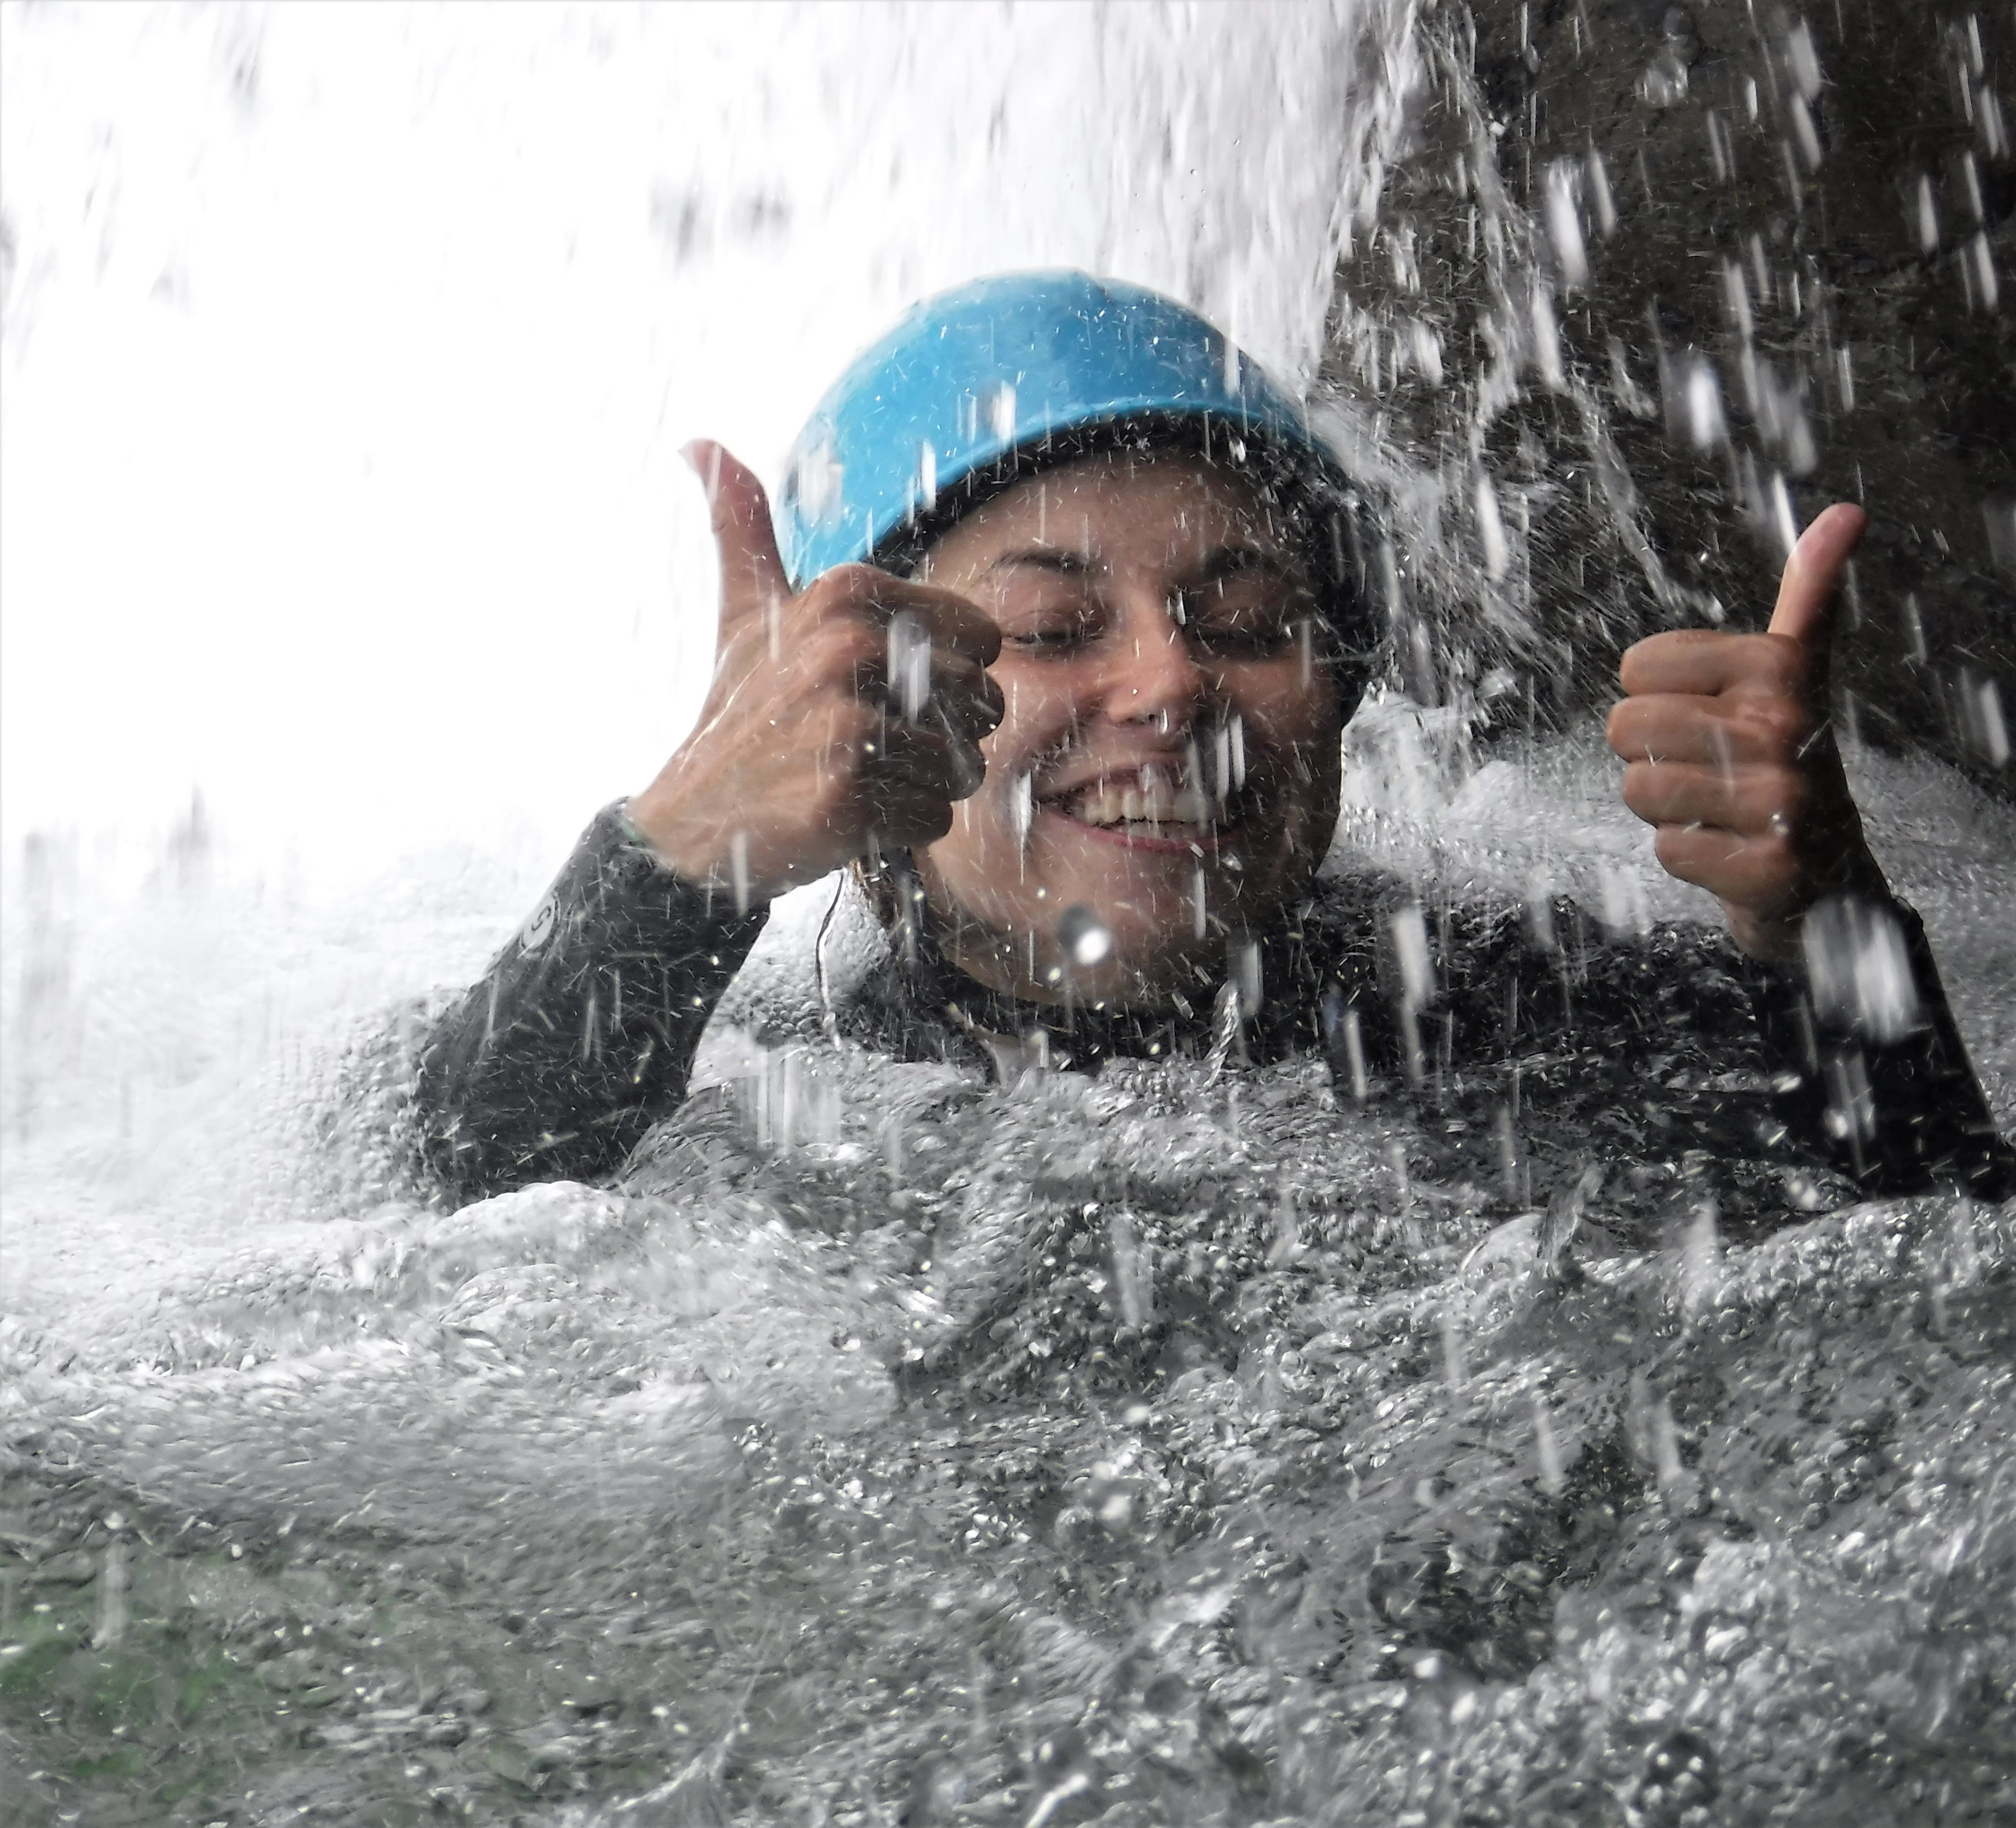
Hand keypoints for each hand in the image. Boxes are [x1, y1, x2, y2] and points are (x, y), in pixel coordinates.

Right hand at [626, 441, 1002, 902]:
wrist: (693, 820)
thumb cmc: (743, 711)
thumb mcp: (746, 611)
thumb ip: (741, 525)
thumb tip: (699, 443)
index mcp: (847, 593)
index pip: (985, 640)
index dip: (949, 676)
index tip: (882, 688)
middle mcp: (849, 647)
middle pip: (984, 704)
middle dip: (943, 737)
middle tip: (867, 743)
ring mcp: (846, 721)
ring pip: (964, 765)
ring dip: (924, 785)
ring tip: (858, 777)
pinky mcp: (846, 793)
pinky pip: (935, 818)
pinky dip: (901, 829)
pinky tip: (847, 816)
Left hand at [1606, 503, 1888, 962]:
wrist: (1830, 874)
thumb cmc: (1789, 763)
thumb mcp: (1800, 676)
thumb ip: (1810, 597)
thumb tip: (1844, 513)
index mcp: (1781, 670)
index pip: (1637, 666)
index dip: (1657, 697)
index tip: (1712, 716)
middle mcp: (1785, 728)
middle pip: (1626, 726)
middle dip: (1651, 755)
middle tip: (1708, 769)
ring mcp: (1780, 801)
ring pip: (1639, 788)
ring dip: (1665, 806)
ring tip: (1718, 808)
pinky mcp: (1768, 867)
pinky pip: (1666, 848)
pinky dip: (1688, 854)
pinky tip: (1730, 849)